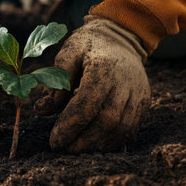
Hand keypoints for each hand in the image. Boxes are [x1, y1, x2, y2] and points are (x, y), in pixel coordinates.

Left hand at [35, 15, 150, 152]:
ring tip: (77, 149)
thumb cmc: (88, 46)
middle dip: (83, 141)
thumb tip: (41, 110)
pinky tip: (95, 143)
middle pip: (107, 122)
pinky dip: (112, 141)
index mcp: (103, 68)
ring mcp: (138, 92)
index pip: (87, 105)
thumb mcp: (67, 54)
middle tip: (64, 149)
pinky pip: (130, 128)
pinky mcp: (144, 101)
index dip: (69, 126)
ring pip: (121, 129)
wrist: (121, 36)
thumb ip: (55, 82)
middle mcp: (125, 82)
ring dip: (98, 145)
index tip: (54, 141)